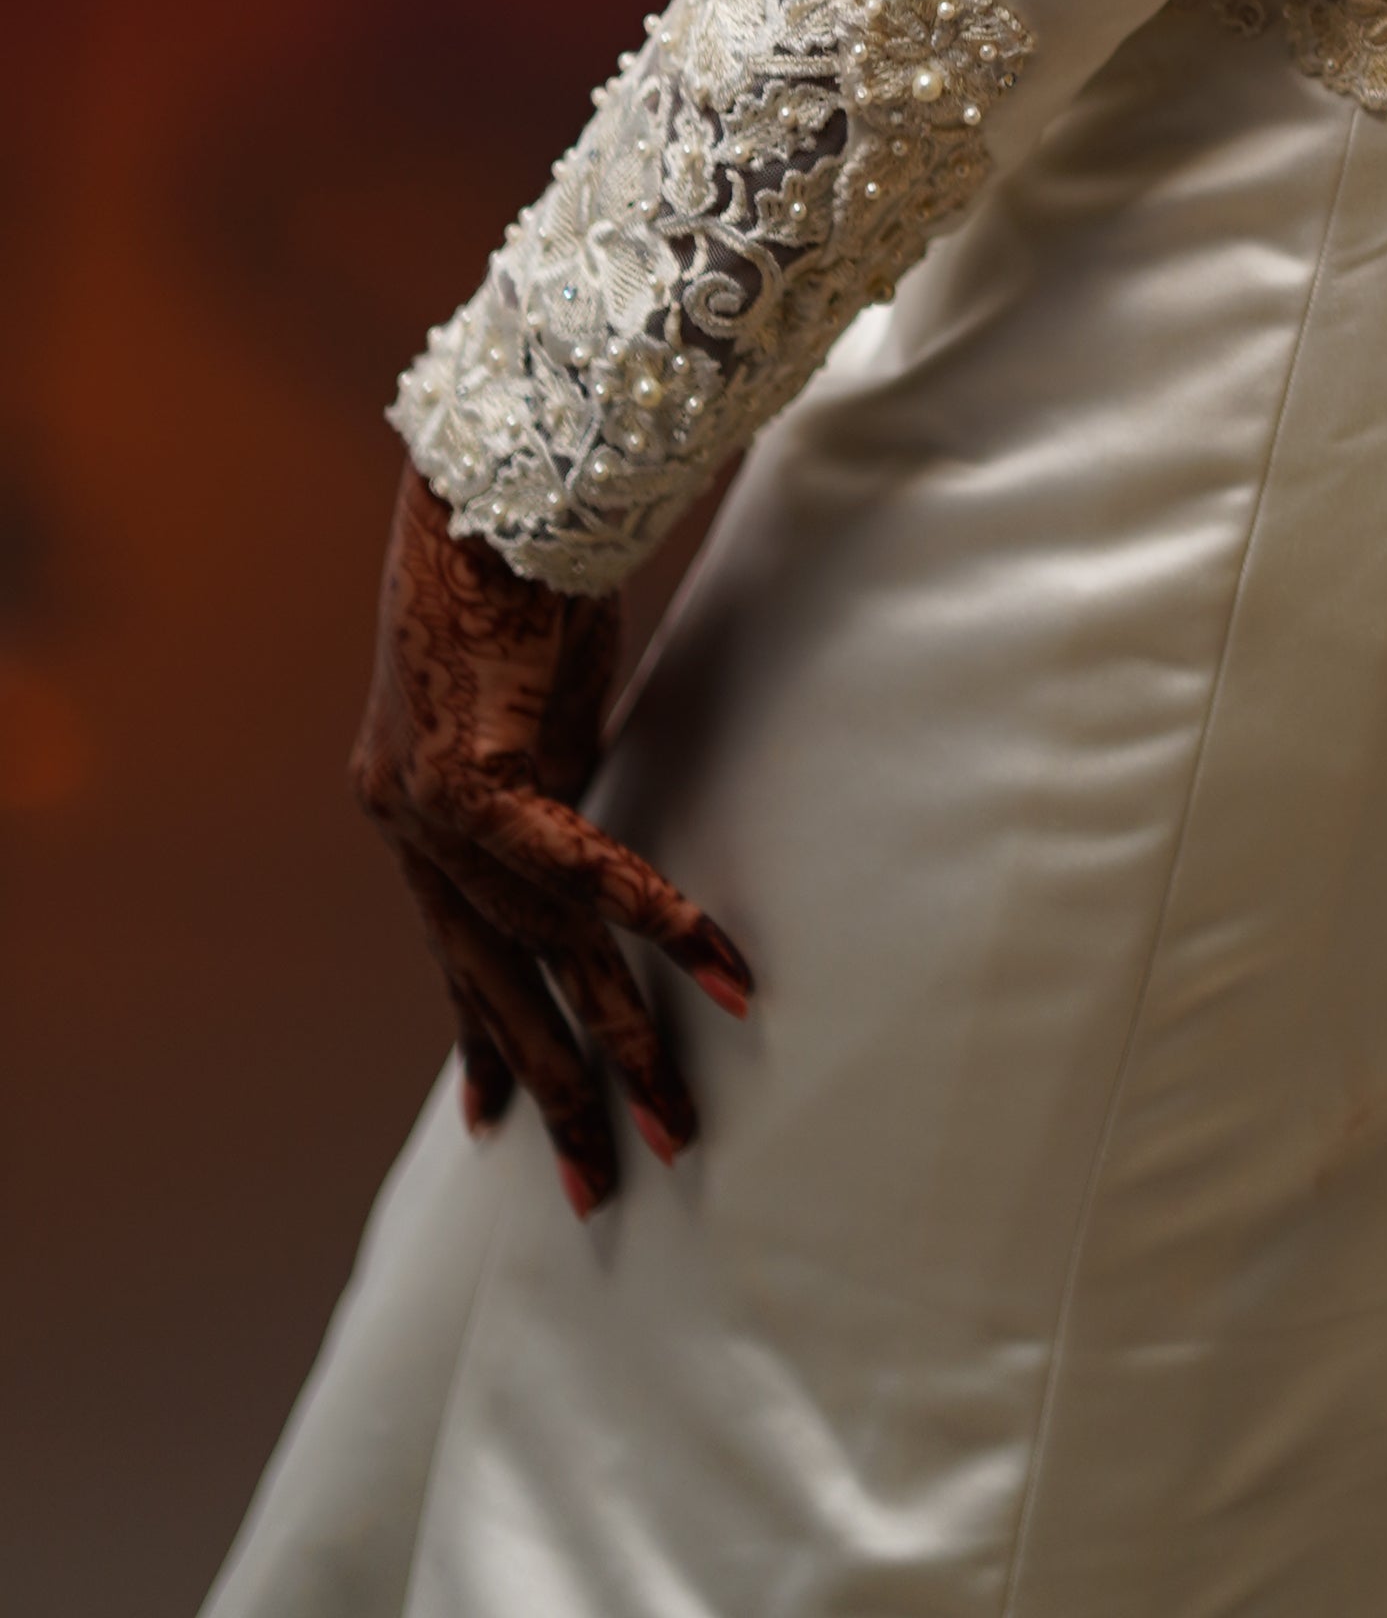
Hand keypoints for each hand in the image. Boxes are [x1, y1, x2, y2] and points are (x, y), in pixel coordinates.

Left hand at [351, 459, 752, 1214]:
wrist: (491, 478)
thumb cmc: (520, 564)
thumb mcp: (535, 697)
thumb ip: (547, 776)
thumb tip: (587, 830)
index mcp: (409, 808)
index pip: (452, 954)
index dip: (480, 1046)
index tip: (500, 1130)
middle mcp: (405, 822)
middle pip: (491, 982)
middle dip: (555, 1086)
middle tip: (605, 1179)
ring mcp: (429, 805)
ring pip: (539, 948)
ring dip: (619, 1027)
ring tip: (676, 1102)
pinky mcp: (476, 771)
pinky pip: (573, 866)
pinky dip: (648, 912)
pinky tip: (710, 962)